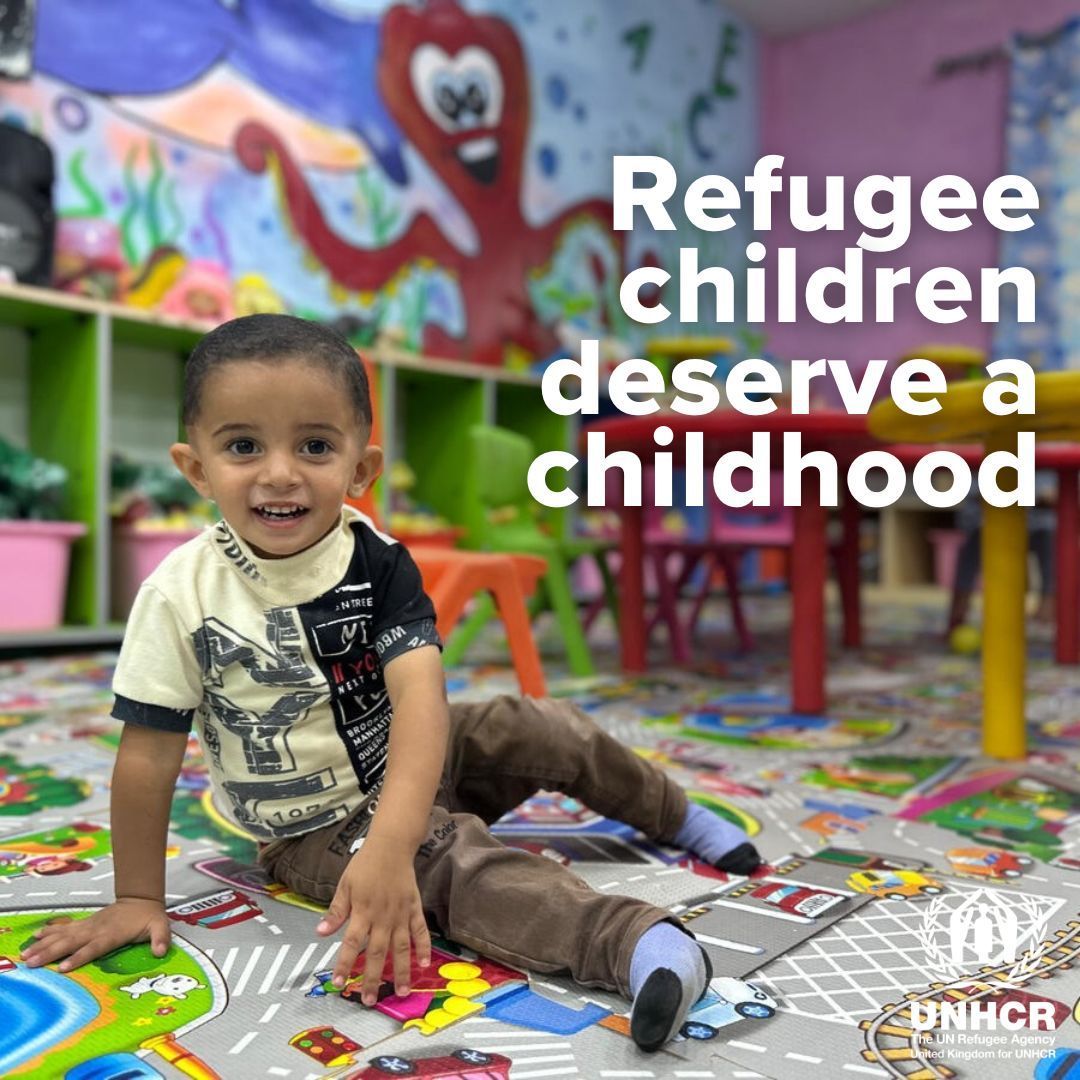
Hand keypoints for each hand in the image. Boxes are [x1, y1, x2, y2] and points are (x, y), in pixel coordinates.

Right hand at [20, 897, 170, 971]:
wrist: (141, 898)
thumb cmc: (149, 916)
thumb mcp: (161, 926)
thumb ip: (161, 938)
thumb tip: (162, 951)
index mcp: (112, 934)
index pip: (93, 948)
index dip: (78, 957)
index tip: (62, 968)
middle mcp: (97, 929)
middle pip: (71, 943)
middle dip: (50, 953)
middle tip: (31, 964)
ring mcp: (89, 925)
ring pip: (63, 936)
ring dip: (44, 945)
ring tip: (26, 954)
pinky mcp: (84, 924)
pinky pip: (64, 929)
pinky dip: (49, 932)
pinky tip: (34, 937)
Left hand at [316, 838, 429, 1004]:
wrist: (391, 846)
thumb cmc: (365, 865)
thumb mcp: (345, 885)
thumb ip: (336, 911)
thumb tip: (320, 933)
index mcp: (362, 912)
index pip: (352, 943)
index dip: (344, 964)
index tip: (338, 983)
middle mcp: (382, 917)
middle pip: (377, 952)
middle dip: (373, 978)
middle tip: (370, 1001)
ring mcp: (401, 914)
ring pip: (401, 947)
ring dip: (402, 971)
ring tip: (403, 992)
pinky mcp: (414, 908)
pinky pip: (420, 931)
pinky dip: (424, 947)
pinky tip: (425, 964)